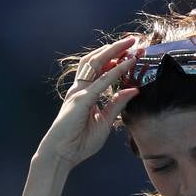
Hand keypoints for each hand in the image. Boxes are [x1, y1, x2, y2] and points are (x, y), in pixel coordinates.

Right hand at [37, 35, 142, 168]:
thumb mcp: (104, 122)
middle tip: (134, 40)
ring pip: (96, 63)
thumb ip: (117, 105)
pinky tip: (128, 64)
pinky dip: (116, 71)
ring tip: (130, 44)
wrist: (60, 155)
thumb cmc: (79, 143)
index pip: (101, 70)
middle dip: (115, 48)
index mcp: (84, 94)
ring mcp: (79, 92)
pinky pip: (101, 82)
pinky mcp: (81, 99)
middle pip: (97, 60)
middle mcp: (80, 89)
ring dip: (114, 51)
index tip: (132, 53)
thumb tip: (134, 90)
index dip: (116, 60)